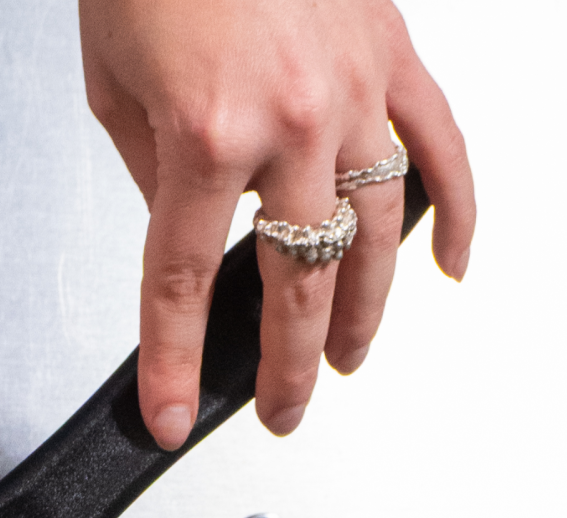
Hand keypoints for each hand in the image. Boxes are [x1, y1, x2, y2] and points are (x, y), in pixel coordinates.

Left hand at [79, 0, 473, 447]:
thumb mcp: (114, 87)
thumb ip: (154, 173)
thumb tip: (189, 235)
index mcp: (203, 135)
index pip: (181, 285)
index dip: (176, 365)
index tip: (173, 418)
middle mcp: (290, 120)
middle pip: (297, 282)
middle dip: (288, 366)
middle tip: (282, 414)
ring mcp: (354, 87)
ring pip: (373, 234)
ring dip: (363, 312)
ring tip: (346, 363)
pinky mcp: (392, 50)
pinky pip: (441, 145)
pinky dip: (452, 213)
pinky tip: (449, 269)